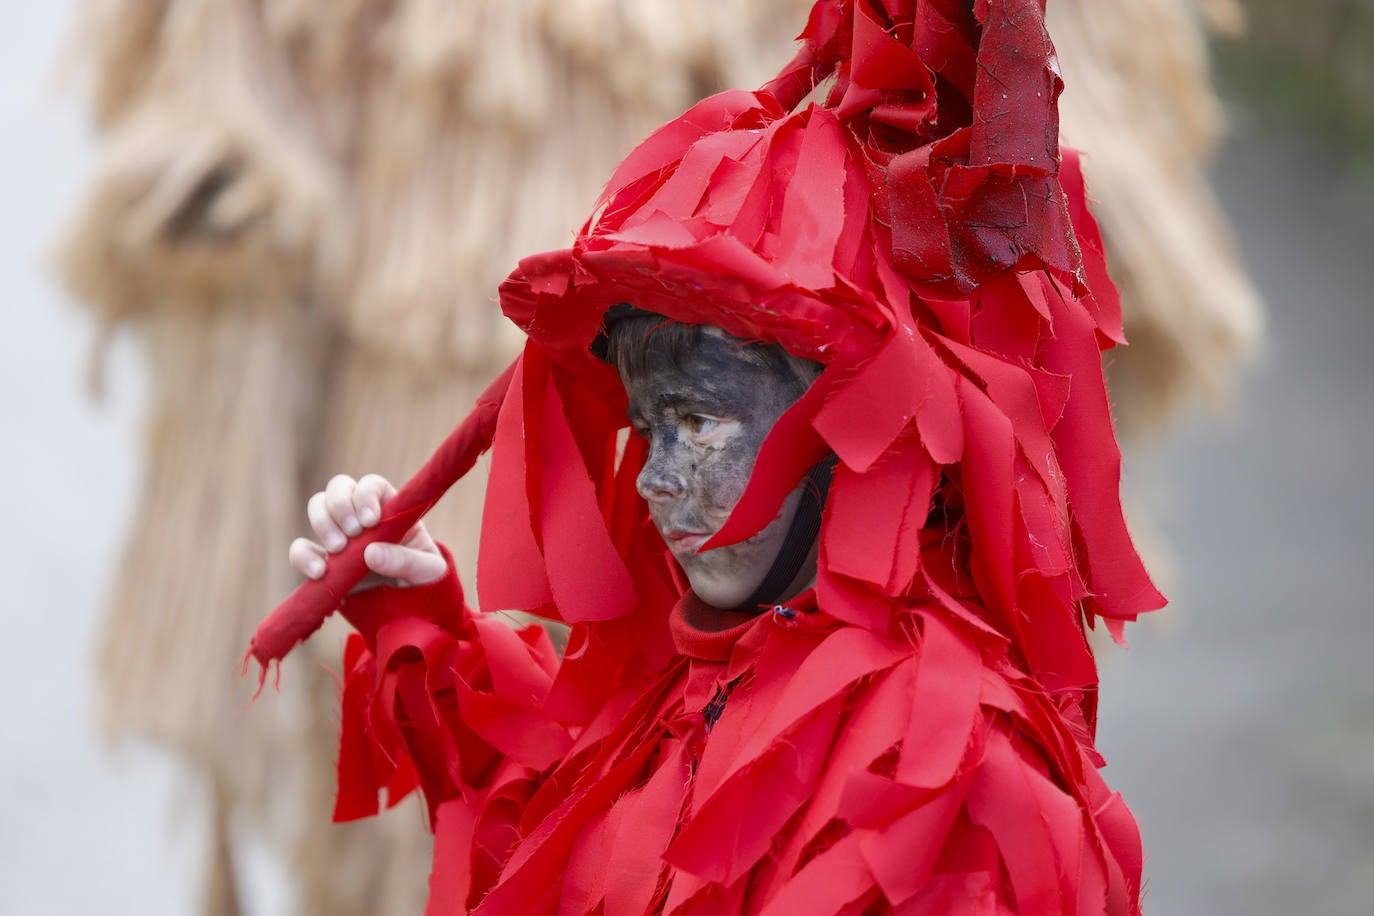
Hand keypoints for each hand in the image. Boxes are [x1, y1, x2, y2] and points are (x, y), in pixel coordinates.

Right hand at [288, 473, 446, 589]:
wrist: (410, 608)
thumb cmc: (425, 579)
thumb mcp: (428, 571)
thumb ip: (406, 561)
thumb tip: (371, 554)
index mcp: (391, 509)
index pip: (371, 485)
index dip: (365, 496)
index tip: (371, 521)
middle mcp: (361, 516)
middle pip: (338, 487)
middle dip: (340, 505)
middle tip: (353, 533)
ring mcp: (340, 536)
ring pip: (317, 507)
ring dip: (322, 523)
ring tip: (338, 550)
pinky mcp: (323, 562)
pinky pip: (300, 549)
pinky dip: (303, 557)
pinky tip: (320, 573)